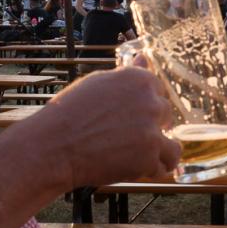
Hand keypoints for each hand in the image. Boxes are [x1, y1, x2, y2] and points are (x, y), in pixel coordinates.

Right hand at [31, 67, 180, 190]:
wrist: (54, 146)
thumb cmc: (70, 113)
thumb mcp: (98, 83)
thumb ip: (128, 75)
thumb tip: (143, 58)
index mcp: (140, 79)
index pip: (159, 91)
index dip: (145, 106)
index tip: (127, 116)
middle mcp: (151, 102)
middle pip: (166, 116)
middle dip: (151, 127)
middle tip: (123, 137)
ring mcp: (152, 131)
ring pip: (172, 146)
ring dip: (158, 152)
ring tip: (135, 156)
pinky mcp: (149, 157)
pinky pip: (164, 165)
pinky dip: (151, 169)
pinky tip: (133, 167)